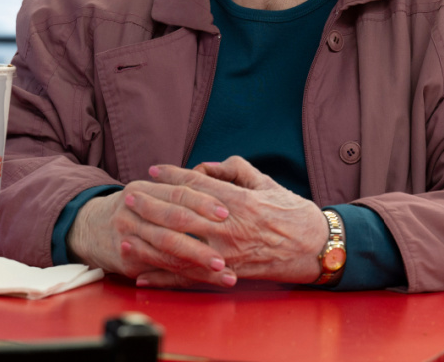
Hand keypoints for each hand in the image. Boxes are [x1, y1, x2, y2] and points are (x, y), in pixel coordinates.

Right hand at [67, 183, 236, 287]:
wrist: (88, 227)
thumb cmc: (133, 209)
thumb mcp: (148, 190)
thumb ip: (177, 187)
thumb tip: (217, 181)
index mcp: (144, 188)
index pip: (178, 193)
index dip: (203, 202)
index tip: (226, 213)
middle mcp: (134, 209)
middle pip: (173, 221)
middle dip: (203, 236)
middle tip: (227, 248)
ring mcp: (128, 235)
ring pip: (168, 249)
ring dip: (198, 262)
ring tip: (223, 270)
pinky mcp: (127, 260)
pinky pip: (159, 269)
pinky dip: (183, 277)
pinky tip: (203, 280)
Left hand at [133, 157, 327, 287]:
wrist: (317, 248)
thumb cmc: (294, 214)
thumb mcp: (268, 184)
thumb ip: (238, 171)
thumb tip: (210, 165)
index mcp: (239, 201)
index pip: (198, 185)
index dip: (173, 176)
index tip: (153, 170)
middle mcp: (229, 227)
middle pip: (181, 214)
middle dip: (152, 204)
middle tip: (130, 196)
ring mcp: (227, 254)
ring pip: (180, 247)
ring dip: (150, 240)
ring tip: (127, 233)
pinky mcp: (228, 275)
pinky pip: (191, 277)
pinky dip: (165, 278)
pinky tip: (144, 275)